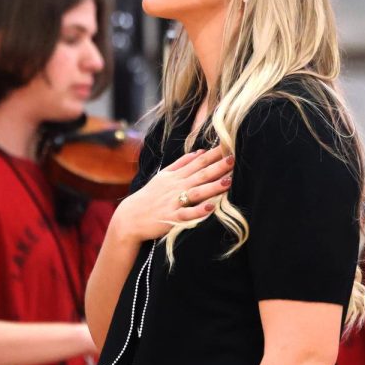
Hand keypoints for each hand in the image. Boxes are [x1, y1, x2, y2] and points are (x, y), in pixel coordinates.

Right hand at [110, 145, 233, 242]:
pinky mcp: (171, 219)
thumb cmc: (149, 196)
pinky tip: (210, 208)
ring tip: (228, 182)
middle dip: (217, 167)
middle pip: (200, 175)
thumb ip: (181, 163)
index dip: (214, 154)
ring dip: (212, 187)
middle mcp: (176, 187)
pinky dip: (198, 212)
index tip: (229, 145)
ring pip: (196, 193)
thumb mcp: (163, 176)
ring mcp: (174, 202)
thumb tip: (200, 152)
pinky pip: (186, 215)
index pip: (198, 162)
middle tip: (234, 158)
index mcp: (176, 177)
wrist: (130, 217)